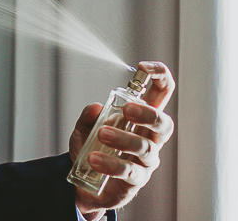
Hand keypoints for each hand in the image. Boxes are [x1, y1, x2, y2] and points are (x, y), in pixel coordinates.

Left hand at [69, 61, 175, 217]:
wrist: (85, 182)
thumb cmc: (93, 149)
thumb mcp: (84, 129)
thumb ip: (88, 117)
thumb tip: (95, 107)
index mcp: (140, 118)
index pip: (161, 93)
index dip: (158, 76)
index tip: (143, 66)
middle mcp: (149, 137)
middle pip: (164, 123)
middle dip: (148, 114)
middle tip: (126, 110)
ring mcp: (145, 159)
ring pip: (146, 147)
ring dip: (123, 139)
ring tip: (101, 135)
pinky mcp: (137, 179)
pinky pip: (131, 170)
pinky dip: (112, 163)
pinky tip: (95, 159)